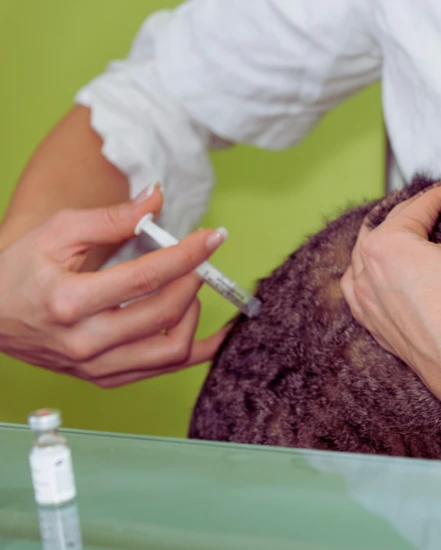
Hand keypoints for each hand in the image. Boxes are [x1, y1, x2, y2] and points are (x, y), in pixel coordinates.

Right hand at [0, 186, 229, 386]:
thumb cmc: (18, 272)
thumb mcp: (57, 232)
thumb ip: (111, 218)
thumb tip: (156, 201)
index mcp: (70, 301)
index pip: (147, 277)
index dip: (188, 254)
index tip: (213, 237)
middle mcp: (85, 341)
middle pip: (166, 314)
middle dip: (194, 281)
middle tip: (199, 259)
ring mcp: (96, 366)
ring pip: (172, 351)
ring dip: (194, 316)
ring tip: (187, 289)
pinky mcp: (104, 379)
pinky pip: (162, 370)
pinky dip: (193, 350)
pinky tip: (210, 332)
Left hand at [341, 170, 440, 421]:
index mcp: (385, 245)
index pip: (420, 204)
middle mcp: (367, 274)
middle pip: (386, 228)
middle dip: (414, 212)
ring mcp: (368, 306)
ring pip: (365, 261)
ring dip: (384, 242)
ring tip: (406, 235)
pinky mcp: (378, 331)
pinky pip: (362, 295)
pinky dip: (370, 278)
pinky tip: (383, 278)